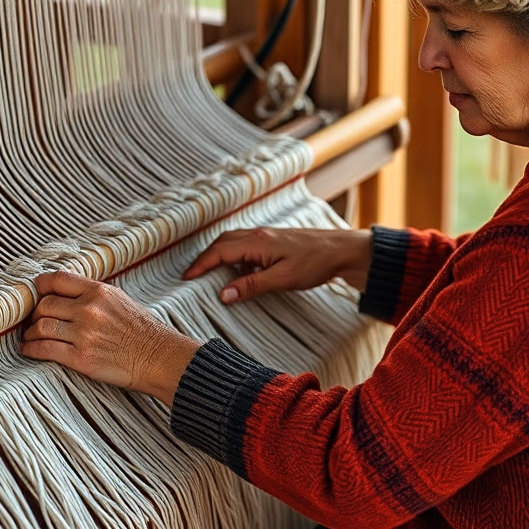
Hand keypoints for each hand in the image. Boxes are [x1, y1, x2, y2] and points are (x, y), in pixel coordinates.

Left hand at [20, 272, 199, 406]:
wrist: (159, 357)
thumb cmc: (143, 331)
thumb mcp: (120, 300)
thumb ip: (93, 295)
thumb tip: (66, 294)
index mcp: (99, 291)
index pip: (56, 279)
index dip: (39, 286)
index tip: (35, 293)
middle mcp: (89, 309)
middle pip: (44, 304)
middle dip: (33, 313)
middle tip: (32, 320)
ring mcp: (84, 334)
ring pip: (40, 327)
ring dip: (29, 333)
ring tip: (29, 337)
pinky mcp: (81, 358)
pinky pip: (44, 349)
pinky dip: (31, 349)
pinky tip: (29, 350)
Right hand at [182, 227, 372, 303]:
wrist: (342, 250)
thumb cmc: (316, 263)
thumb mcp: (283, 279)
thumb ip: (251, 286)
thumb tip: (223, 294)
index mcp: (257, 242)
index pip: (219, 251)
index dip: (201, 264)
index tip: (186, 278)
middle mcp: (259, 234)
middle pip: (223, 243)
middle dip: (205, 258)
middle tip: (193, 276)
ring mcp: (267, 236)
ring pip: (234, 242)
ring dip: (220, 256)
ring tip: (210, 276)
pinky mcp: (274, 241)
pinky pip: (246, 245)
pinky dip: (236, 257)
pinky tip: (241, 274)